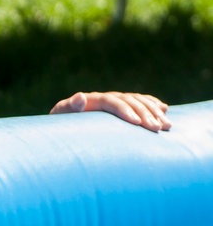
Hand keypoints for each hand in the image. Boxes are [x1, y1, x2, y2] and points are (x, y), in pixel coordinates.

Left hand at [51, 91, 169, 131]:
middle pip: (128, 101)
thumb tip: (81, 96)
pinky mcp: (120, 108)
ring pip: (137, 101)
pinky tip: (164, 109)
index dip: (125, 110)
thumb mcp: (60, 117)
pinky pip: (139, 102)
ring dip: (154, 111)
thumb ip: (69, 107)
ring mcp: (113, 102)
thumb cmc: (59, 126)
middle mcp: (103, 98)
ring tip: (166, 125)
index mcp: (90, 100)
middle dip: (145, 113)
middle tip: (158, 128)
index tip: (137, 123)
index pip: (111, 101)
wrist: (61, 130)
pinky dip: (152, 104)